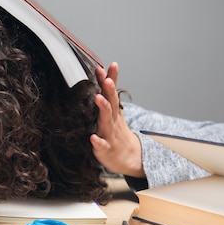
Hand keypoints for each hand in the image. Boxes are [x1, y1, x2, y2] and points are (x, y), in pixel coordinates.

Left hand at [90, 62, 144, 177]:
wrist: (130, 158)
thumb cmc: (117, 133)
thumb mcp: (114, 113)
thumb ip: (107, 95)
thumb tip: (103, 76)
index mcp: (113, 112)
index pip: (112, 93)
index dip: (110, 79)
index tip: (108, 66)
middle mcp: (112, 121)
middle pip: (111, 103)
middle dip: (109, 90)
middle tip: (106, 79)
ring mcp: (110, 135)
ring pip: (106, 121)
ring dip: (103, 109)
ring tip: (98, 98)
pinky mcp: (106, 150)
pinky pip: (102, 146)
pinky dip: (98, 142)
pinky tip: (93, 138)